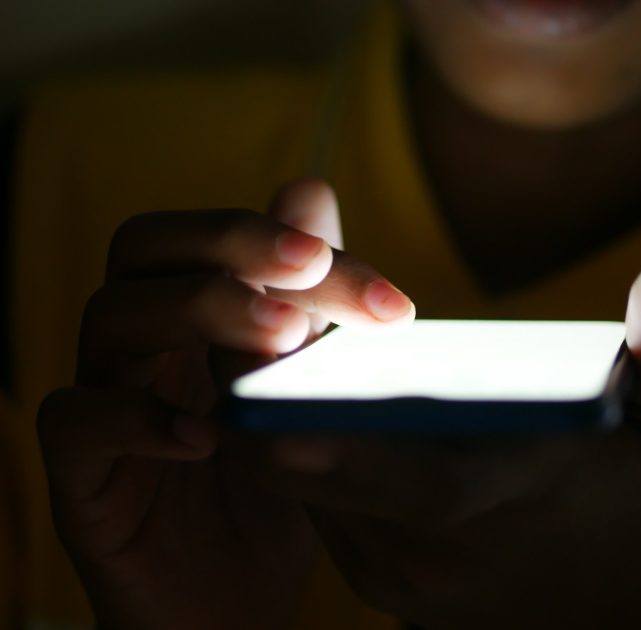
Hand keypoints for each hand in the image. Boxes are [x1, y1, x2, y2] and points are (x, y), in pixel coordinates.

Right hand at [36, 179, 414, 629]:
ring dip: (198, 311)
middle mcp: (142, 344)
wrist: (233, 599)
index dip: (281, 235)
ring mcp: (105, 402)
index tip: (371, 283)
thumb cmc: (275, 486)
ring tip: (281, 340)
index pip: (212, 236)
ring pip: (110, 316)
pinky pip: (76, 422)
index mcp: (193, 314)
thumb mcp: (307, 391)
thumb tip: (312, 189)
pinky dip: (135, 417)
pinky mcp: (82, 476)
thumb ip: (309, 300)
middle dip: (233, 246)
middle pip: (145, 246)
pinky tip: (207, 436)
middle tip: (312, 268)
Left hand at [246, 256, 640, 628]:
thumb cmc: (633, 506)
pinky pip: (296, 487)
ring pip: (290, 475)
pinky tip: (287, 366)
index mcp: (501, 506)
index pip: (416, 485)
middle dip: (271, 388)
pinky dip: (282, 425)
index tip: (288, 405)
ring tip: (265, 312)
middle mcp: (421, 546)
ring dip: (268, 398)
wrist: (592, 608)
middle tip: (251, 297)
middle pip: (316, 471)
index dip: (351, 445)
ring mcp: (380, 559)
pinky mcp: (357, 558)